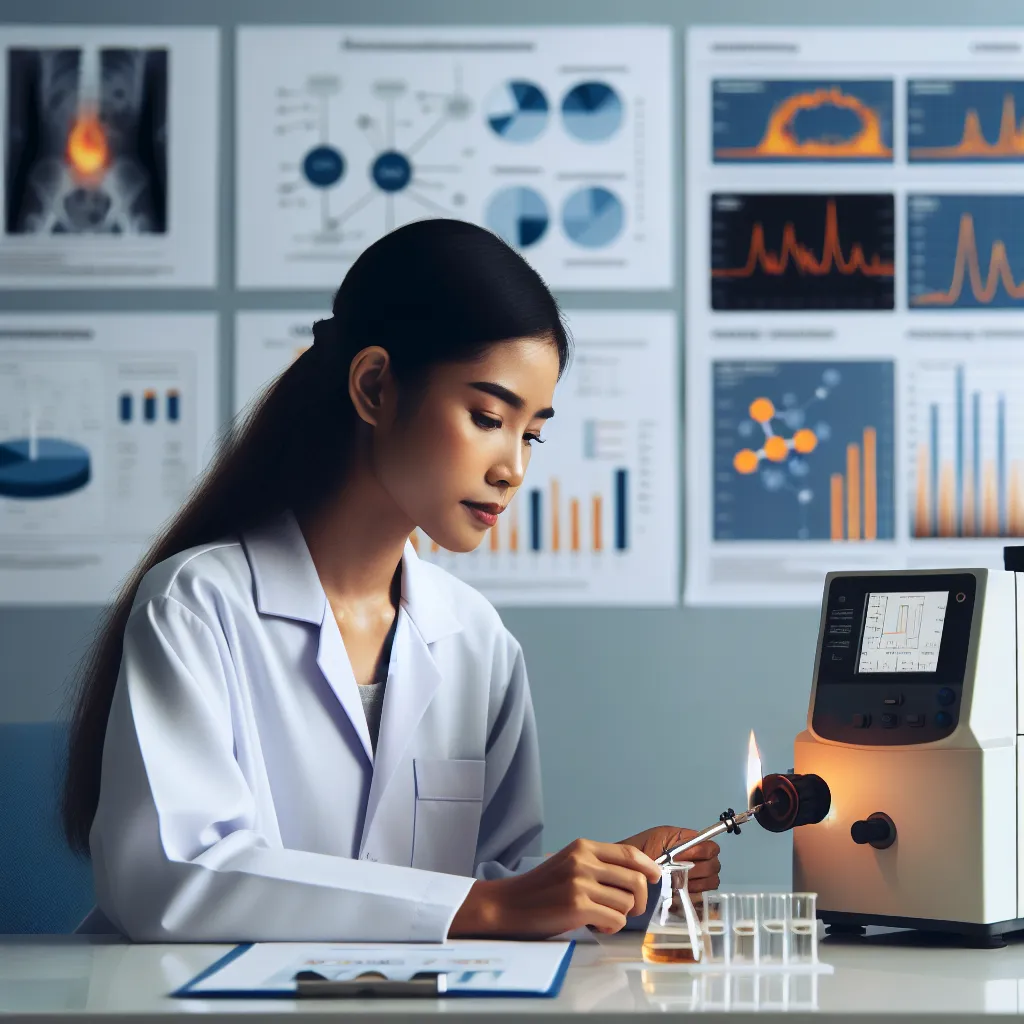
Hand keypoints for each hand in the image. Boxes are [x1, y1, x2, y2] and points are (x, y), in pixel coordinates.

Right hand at [449, 838, 661, 938]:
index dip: (648, 866)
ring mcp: (580, 883)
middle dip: (640, 898)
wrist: (507, 905)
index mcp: (582, 847)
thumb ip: (597, 865)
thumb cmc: (540, 889)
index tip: (655, 877)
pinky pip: (615, 919)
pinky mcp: (577, 907)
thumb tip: (635, 875)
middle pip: (635, 879)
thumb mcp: (568, 865)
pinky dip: (611, 926)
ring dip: (620, 915)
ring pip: (627, 902)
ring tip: (601, 916)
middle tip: (629, 908)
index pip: (628, 852)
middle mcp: (583, 861)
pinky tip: (596, 924)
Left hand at [618, 826, 720, 894]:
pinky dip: (693, 893)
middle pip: (714, 865)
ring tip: (679, 882)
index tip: (687, 858)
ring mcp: (694, 876)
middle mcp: (695, 858)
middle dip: (700, 870)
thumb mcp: (657, 839)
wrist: (626, 868)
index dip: (704, 853)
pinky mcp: (689, 892)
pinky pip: (702, 894)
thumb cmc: (640, 850)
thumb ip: (678, 841)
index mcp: (688, 842)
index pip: (712, 847)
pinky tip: (679, 892)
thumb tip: (698, 846)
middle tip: (682, 873)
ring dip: (697, 882)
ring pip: (711, 881)